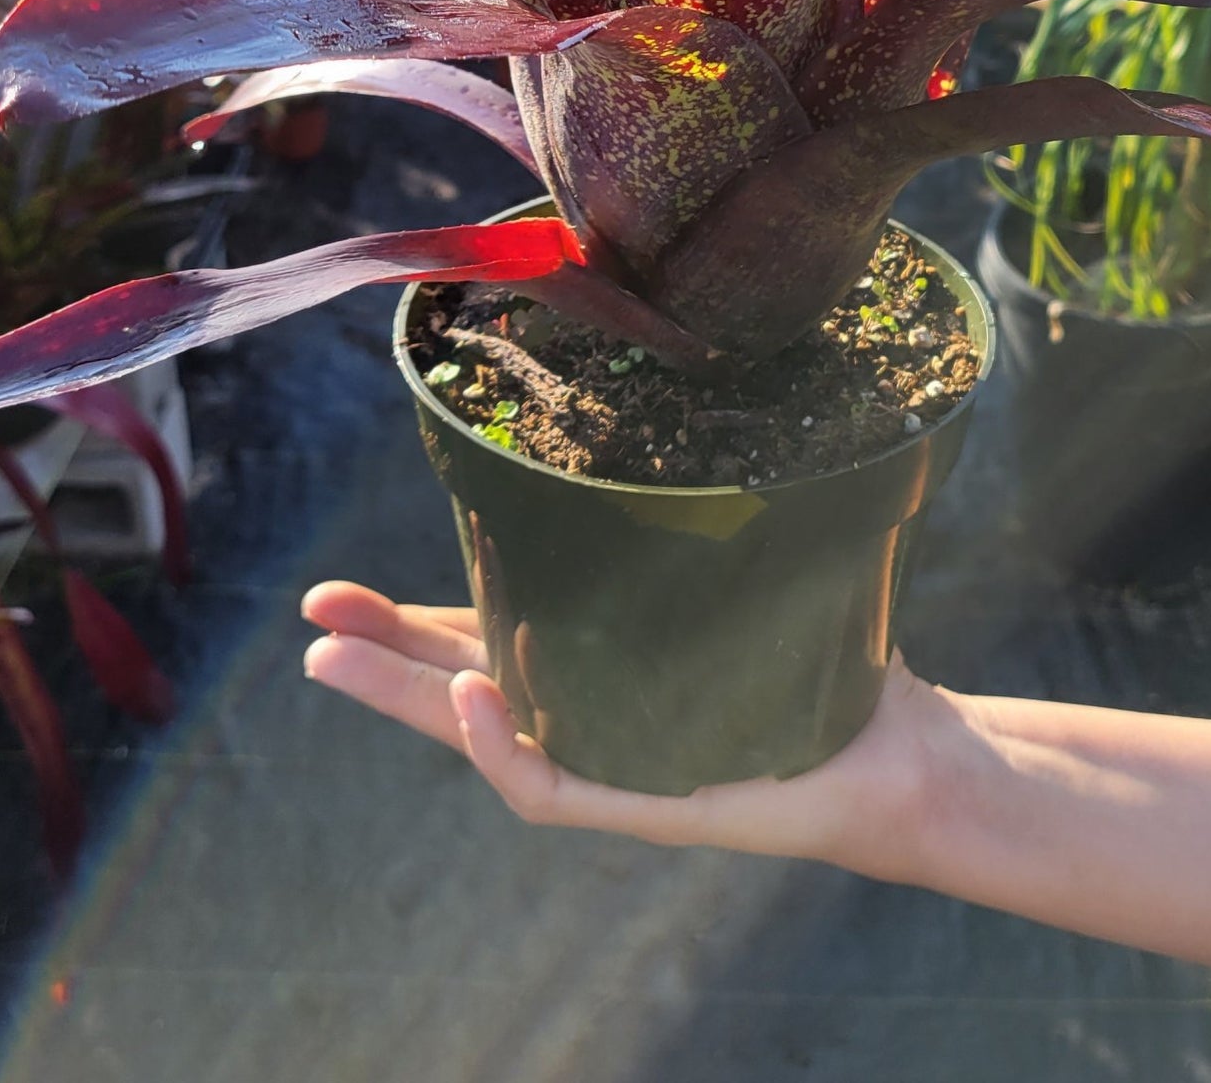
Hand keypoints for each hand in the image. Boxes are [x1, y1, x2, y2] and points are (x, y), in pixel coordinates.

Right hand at [301, 580, 956, 880]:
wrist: (901, 751)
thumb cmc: (830, 654)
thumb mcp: (744, 570)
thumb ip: (692, 520)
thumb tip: (665, 409)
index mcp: (602, 662)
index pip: (487, 640)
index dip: (413, 618)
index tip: (340, 589)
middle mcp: (593, 716)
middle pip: (462, 691)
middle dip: (381, 655)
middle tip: (309, 614)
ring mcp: (614, 763)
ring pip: (484, 738)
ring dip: (407, 696)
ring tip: (333, 653)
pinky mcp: (649, 803)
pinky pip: (554, 787)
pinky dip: (499, 746)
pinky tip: (462, 697)